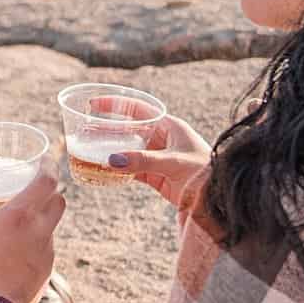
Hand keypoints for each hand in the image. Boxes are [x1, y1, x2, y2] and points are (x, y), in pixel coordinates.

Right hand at [0, 170, 66, 302]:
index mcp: (21, 214)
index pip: (48, 180)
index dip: (48, 166)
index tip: (43, 160)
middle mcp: (40, 230)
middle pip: (59, 200)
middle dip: (50, 191)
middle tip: (33, 189)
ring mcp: (47, 252)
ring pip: (52, 225)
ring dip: (42, 218)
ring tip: (21, 222)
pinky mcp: (46, 272)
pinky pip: (46, 248)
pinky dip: (36, 243)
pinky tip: (17, 250)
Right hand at [96, 96, 210, 207]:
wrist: (218, 198)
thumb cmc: (204, 172)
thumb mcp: (173, 162)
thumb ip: (143, 161)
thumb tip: (111, 160)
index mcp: (169, 125)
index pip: (137, 109)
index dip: (115, 104)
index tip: (94, 104)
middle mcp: (162, 139)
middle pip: (129, 130)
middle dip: (108, 130)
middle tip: (85, 131)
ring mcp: (158, 158)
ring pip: (128, 151)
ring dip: (110, 152)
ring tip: (88, 151)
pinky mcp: (157, 176)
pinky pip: (132, 170)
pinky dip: (118, 171)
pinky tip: (103, 171)